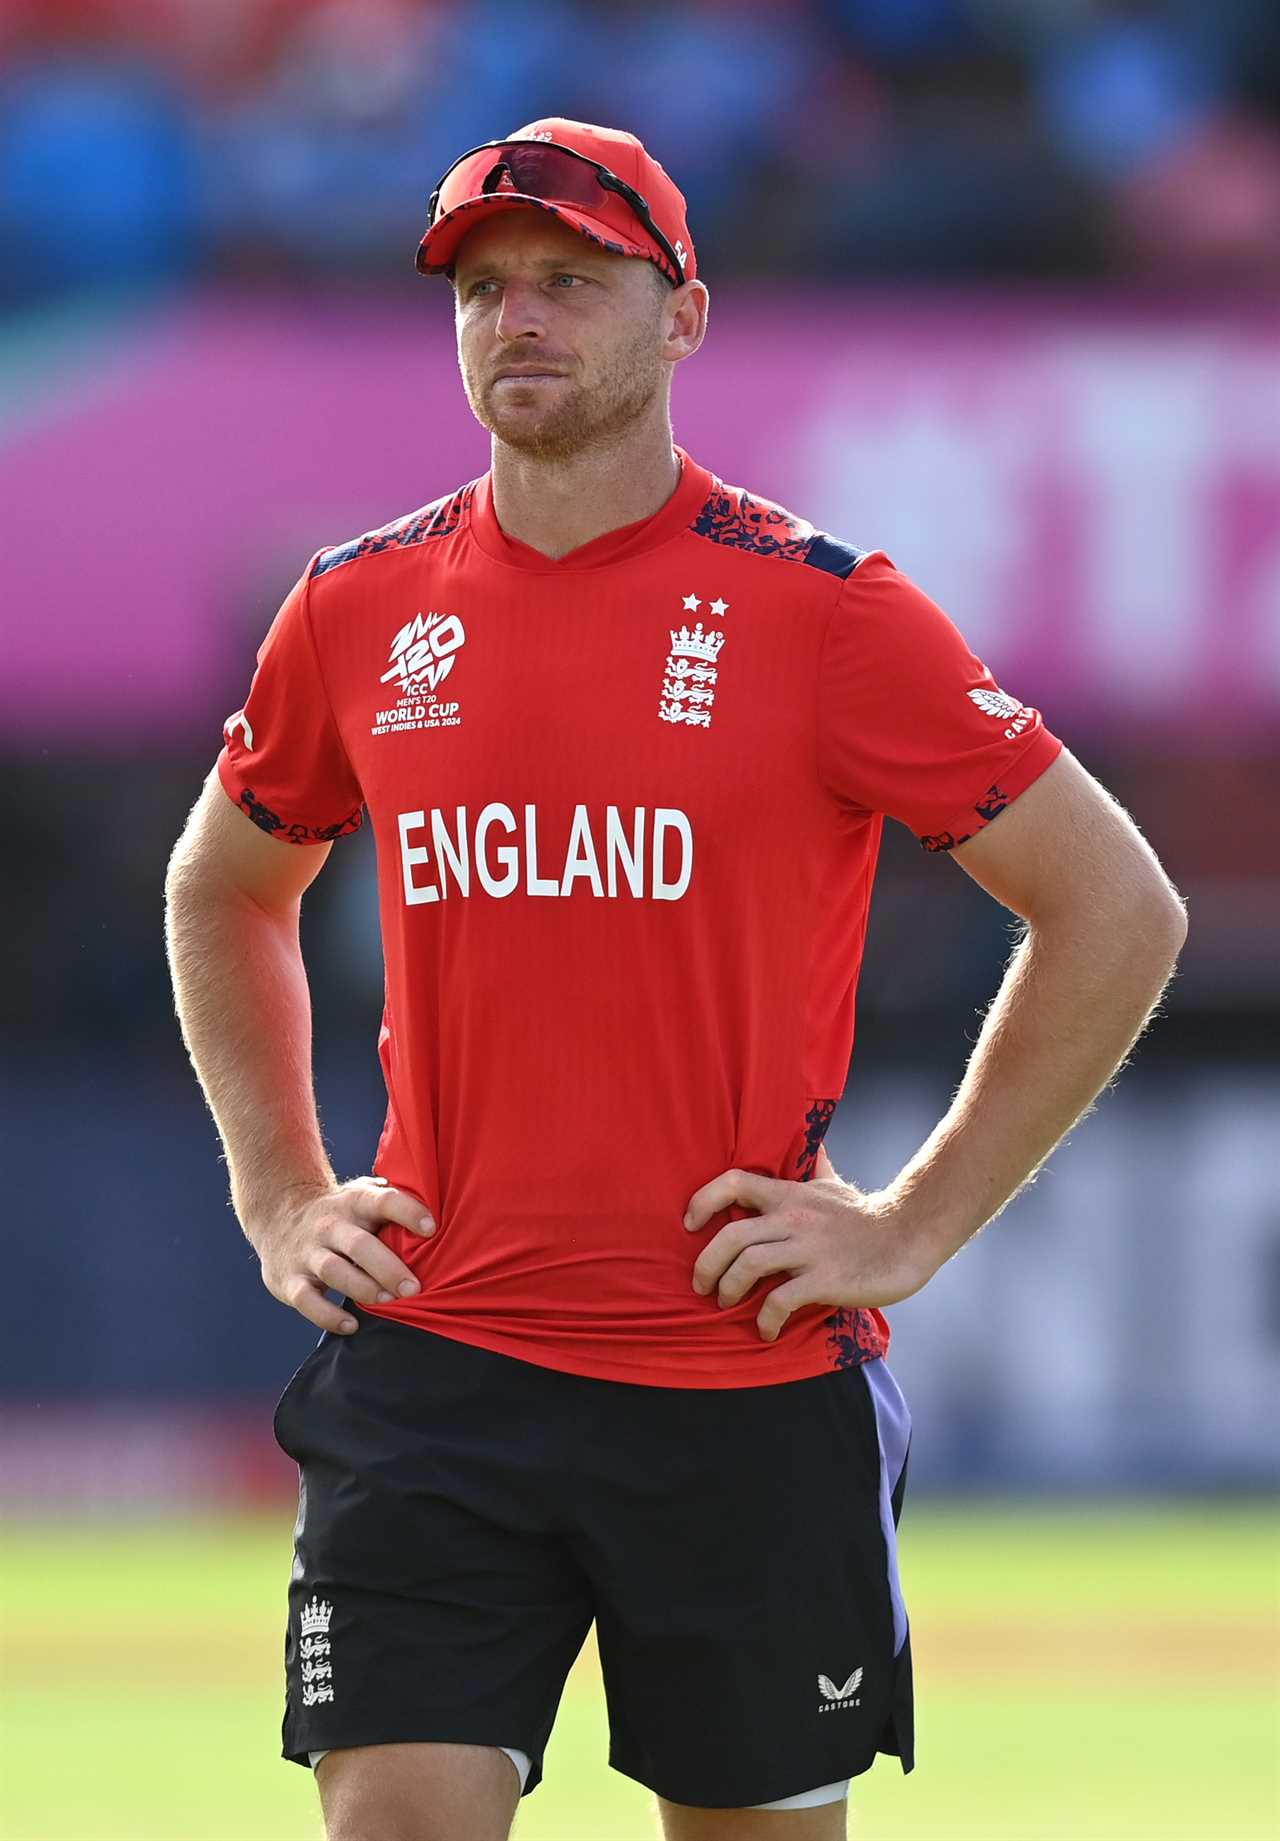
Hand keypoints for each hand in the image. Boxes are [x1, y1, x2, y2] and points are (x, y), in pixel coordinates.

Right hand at [248, 1177, 434, 1333]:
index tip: (432, 1229)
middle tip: (414, 1288)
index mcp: (354, 1203)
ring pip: (334, 1270)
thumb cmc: (339, 1214)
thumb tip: (438, 1208)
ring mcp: (307, 1253)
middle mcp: (330, 1226)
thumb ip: (392, 1201)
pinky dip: (328, 1316)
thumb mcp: (360, 1196)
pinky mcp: (290, 1281)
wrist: (277, 1216)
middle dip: (388, 1267)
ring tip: (388, 1302)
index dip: (408, 1212)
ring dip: (363, 1288)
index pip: (382, 1201)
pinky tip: (351, 1326)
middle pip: (359, 1244)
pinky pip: (307, 1301)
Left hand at [683, 1148, 929, 1342]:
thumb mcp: (833, 1184)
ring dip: (729, 1289)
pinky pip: (780, 1301)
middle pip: (730, 1236)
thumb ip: (814, 1167)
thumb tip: (810, 1142)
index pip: (733, 1182)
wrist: (909, 1236)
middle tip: (701, 1285)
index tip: (689, 1224)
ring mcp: (808, 1250)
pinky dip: (765, 1319)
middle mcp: (793, 1219)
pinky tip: (766, 1330)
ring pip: (748, 1266)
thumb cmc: (866, 1215)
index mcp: (789, 1195)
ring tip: (727, 1304)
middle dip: (706, 1265)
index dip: (702, 1201)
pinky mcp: (825, 1279)